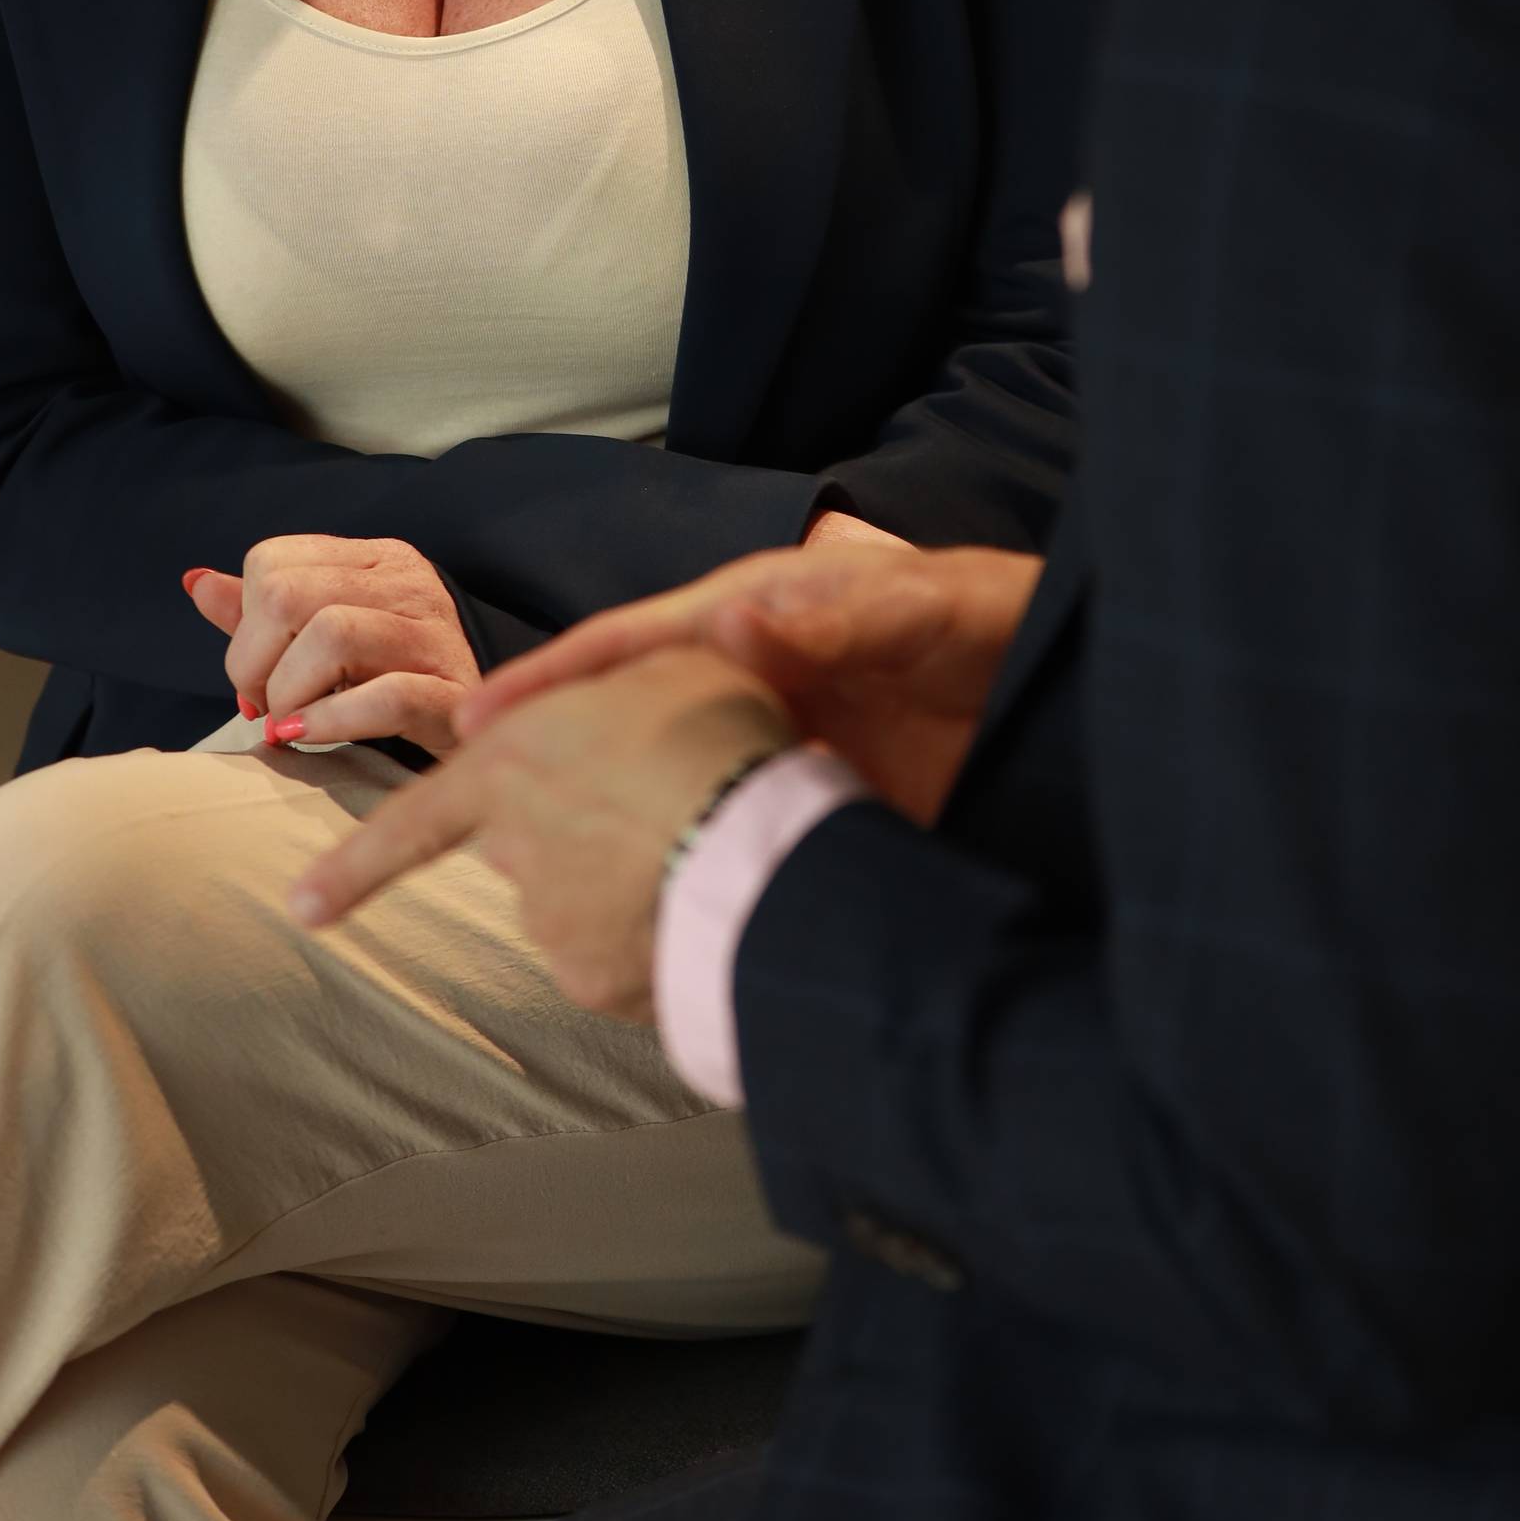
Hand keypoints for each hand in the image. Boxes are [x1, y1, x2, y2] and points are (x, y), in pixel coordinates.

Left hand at [182, 537, 480, 756]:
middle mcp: (411, 584)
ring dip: (289, 694)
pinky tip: (311, 737)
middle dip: (253, 663)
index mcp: (377, 559)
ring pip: (332, 635)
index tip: (257, 677)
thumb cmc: (388, 689)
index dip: (243, 626)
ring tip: (292, 726)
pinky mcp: (456, 695)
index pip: (271, 562)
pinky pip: (386, 697)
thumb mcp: (319, 646)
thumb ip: (260, 616)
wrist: (480, 738)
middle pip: (289, 595)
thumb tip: (194, 581)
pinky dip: (331, 721)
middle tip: (264, 707)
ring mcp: (438, 636)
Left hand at [287, 647, 793, 1012]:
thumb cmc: (720, 734)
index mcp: (510, 763)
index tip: (302, 910)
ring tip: (701, 842)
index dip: (354, 867)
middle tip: (660, 804)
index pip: (413, 821)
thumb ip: (605, 689)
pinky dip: (650, 933)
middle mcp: (514, 847)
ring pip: (575, 902)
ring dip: (623, 881)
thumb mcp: (665, 667)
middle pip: (526, 847)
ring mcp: (550, 918)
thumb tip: (594, 707)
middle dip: (575, 836)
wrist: (766, 840)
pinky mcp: (594, 976)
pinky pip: (617, 956)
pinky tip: (703, 898)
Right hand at [452, 542, 1045, 826]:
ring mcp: (771, 740)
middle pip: (619, 714)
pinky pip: (719, 828)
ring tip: (517, 872)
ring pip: (657, 778)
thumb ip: (836, 616)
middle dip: (539, 757)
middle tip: (454, 812)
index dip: (550, 681)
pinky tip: (638, 912)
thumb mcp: (920, 609)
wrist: (1065, 676)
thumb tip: (729, 619)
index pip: (628, 643)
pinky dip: (673, 864)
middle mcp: (746, 675)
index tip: (478, 722)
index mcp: (756, 615)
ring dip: (595, 819)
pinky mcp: (806, 798)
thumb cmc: (990, 619)